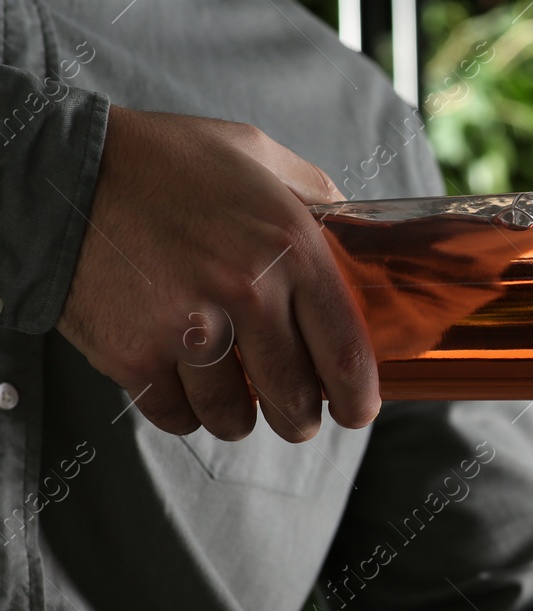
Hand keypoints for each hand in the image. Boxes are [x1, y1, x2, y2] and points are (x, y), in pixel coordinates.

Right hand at [56, 105, 377, 441]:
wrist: (60, 169)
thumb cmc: (164, 162)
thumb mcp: (255, 154)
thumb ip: (314, 193)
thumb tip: (356, 234)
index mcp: (290, 248)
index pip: (346, 354)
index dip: (357, 398)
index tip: (355, 410)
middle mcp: (246, 292)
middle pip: (295, 400)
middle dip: (301, 420)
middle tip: (296, 416)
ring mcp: (188, 328)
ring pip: (234, 419)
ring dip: (238, 417)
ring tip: (233, 397)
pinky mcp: (133, 353)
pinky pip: (176, 415)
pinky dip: (184, 411)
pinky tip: (184, 386)